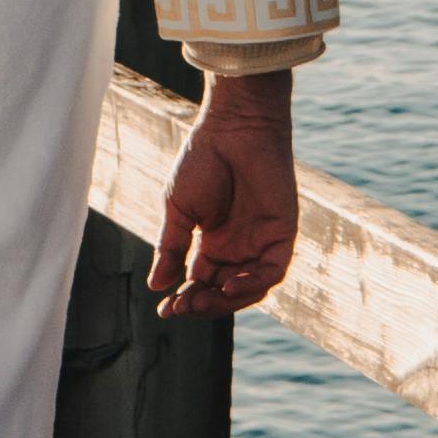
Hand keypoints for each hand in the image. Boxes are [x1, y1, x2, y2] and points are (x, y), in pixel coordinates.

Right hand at [150, 72, 300, 320]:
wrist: (233, 127)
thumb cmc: (203, 160)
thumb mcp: (179, 210)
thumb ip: (172, 248)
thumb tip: (156, 286)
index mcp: (213, 242)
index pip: (201, 282)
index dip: (185, 299)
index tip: (164, 310)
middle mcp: (239, 247)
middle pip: (223, 291)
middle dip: (202, 304)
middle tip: (179, 308)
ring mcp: (261, 241)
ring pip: (250, 289)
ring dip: (225, 300)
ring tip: (198, 300)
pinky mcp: (282, 234)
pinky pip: (273, 271)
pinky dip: (253, 284)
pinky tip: (230, 284)